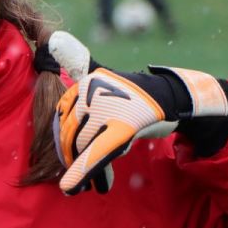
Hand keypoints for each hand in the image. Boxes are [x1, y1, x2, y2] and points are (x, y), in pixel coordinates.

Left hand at [48, 31, 227, 195]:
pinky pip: (98, 153)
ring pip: (83, 147)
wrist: (175, 99)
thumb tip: (52, 39)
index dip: (63, 142)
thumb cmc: (135, 92)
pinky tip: (72, 189)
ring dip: (81, 171)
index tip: (67, 158)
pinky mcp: (123, 127)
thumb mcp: (104, 75)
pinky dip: (83, 172)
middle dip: (72, 159)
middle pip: (70, 135)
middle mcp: (93, 91)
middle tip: (77, 182)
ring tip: (84, 189)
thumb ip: (78, 61)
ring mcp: (108, 108)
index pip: (62, 119)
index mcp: (85, 83)